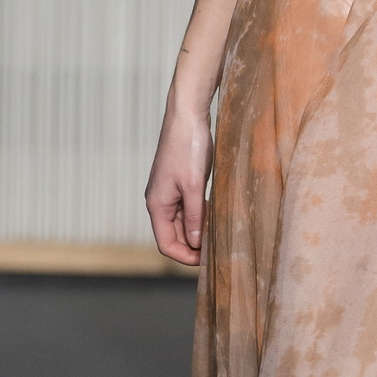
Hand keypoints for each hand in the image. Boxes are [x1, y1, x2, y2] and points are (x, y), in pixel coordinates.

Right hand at [145, 102, 214, 264]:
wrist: (186, 116)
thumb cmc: (188, 147)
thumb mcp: (194, 185)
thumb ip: (195, 216)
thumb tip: (196, 243)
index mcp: (157, 205)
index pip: (166, 244)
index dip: (186, 256)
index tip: (207, 260)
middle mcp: (159, 201)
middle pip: (174, 236)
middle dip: (193, 246)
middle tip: (218, 249)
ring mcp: (168, 192)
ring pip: (182, 223)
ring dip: (198, 232)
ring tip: (218, 235)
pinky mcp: (178, 183)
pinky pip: (187, 209)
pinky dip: (200, 216)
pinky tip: (215, 216)